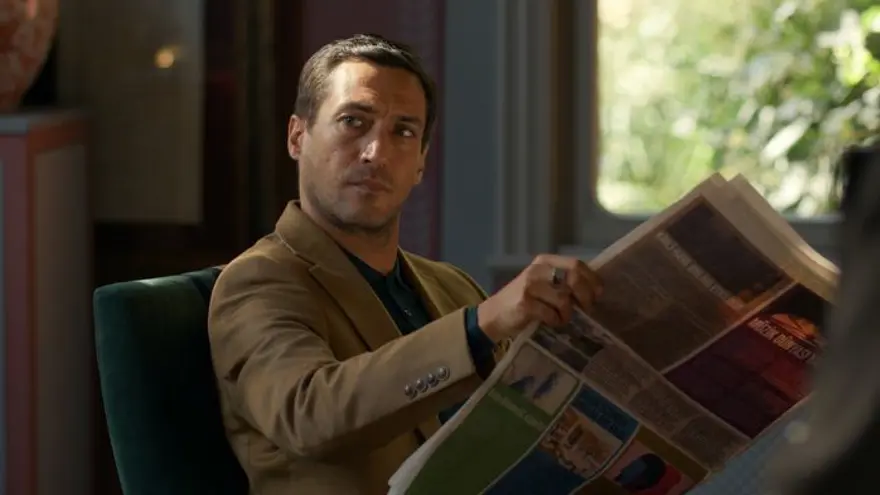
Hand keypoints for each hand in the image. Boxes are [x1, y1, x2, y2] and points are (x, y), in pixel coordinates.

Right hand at [477, 254, 602, 342]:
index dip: (592, 280)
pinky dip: (555, 321)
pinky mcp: (524, 303)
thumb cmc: (524, 301)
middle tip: (584, 310)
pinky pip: (551, 314)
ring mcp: (530, 286)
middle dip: (585, 297)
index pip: (577, 264)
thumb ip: (563, 283)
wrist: (493, 315)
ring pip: (564, 299)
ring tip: (561, 319)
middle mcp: (538, 270)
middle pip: (575, 278)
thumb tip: (594, 291)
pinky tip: (549, 322)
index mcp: (545, 262)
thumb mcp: (543, 285)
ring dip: (567, 314)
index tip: (597, 295)